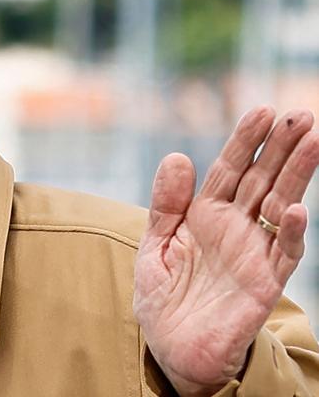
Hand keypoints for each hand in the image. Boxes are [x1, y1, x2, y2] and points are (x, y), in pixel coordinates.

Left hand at [133, 106, 318, 395]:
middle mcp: (234, 228)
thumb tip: (176, 155)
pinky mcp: (264, 283)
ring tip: (313, 140)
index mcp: (205, 214)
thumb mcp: (155, 244)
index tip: (262, 111)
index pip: (229, 169)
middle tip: (300, 114)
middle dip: (280, 147)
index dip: (245, 141)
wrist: (171, 348)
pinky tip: (294, 208)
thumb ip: (166, 205)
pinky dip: (289, 232)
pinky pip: (281, 254)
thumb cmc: (163, 296)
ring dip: (296, 175)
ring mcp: (252, 252)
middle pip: (261, 179)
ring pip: (279, 205)